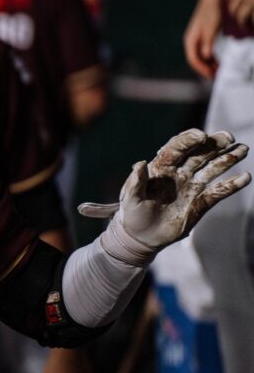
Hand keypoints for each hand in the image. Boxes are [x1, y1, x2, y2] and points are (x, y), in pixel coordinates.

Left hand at [78, 129, 250, 247]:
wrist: (141, 236)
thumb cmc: (132, 213)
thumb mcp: (130, 198)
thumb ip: (135, 182)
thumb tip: (140, 163)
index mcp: (161, 167)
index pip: (176, 148)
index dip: (188, 140)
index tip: (201, 135)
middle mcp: (179, 173)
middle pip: (199, 154)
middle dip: (214, 144)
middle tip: (229, 137)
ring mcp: (192, 186)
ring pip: (212, 169)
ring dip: (228, 159)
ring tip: (243, 150)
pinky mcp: (201, 203)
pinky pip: (219, 191)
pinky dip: (232, 184)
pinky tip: (246, 177)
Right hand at [183, 0, 221, 78]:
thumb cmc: (211, 12)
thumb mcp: (211, 28)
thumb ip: (207, 43)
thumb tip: (206, 57)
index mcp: (190, 40)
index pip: (193, 59)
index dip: (202, 69)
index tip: (211, 75)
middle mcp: (191, 41)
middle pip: (195, 60)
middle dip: (204, 68)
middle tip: (215, 75)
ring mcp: (196, 39)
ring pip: (199, 57)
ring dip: (207, 64)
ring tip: (217, 69)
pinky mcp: (202, 37)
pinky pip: (203, 51)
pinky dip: (209, 58)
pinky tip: (216, 60)